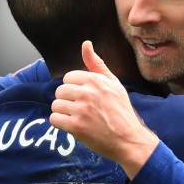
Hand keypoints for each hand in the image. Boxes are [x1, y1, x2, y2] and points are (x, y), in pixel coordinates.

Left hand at [50, 41, 158, 178]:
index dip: (74, 89)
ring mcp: (81, 110)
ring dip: (63, 113)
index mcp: (96, 80)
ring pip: (56, 105)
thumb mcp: (114, 84)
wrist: (129, 140)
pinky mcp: (76, 127)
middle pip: (60, 91)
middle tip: (81, 110)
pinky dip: (61, 124)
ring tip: (78, 118)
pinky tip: (73, 126)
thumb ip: (97, 64)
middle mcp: (88, 93)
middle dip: (67, 101)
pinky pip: (54, 119)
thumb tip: (86, 43)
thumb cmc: (122, 111)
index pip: (68, 78)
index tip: (85, 98)